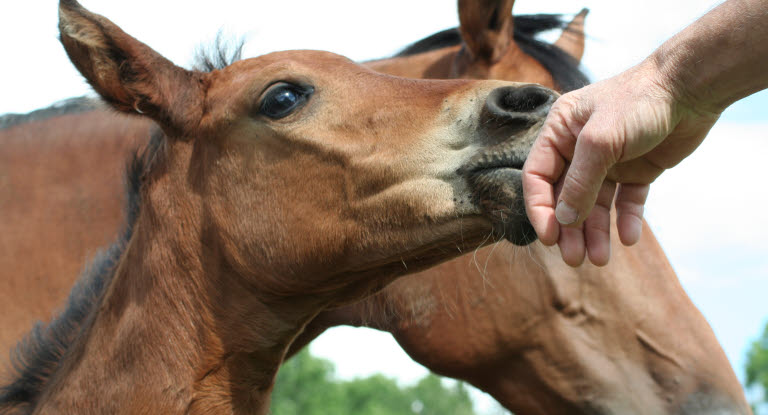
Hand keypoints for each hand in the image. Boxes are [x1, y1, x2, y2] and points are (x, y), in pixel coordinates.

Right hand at [522, 60, 718, 265]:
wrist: (691, 87)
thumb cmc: (638, 102)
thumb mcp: (600, 142)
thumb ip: (580, 183)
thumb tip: (563, 220)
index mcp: (560, 132)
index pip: (537, 177)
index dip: (540, 208)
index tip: (549, 237)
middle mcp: (579, 148)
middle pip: (565, 197)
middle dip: (569, 229)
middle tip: (574, 258)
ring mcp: (608, 161)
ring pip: (594, 205)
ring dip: (595, 232)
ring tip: (599, 259)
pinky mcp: (636, 170)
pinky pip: (626, 201)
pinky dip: (626, 220)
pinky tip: (629, 238)